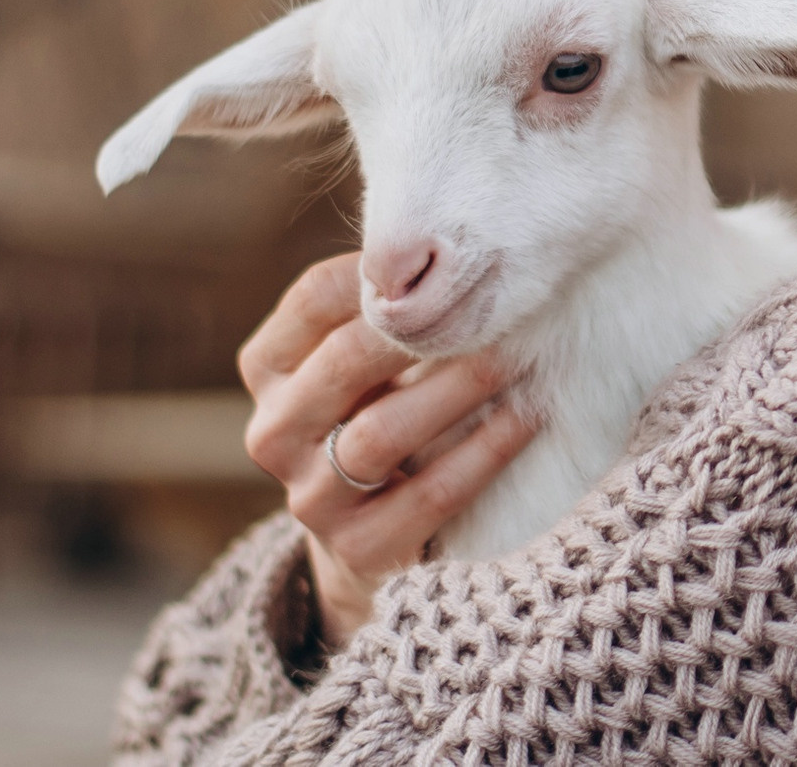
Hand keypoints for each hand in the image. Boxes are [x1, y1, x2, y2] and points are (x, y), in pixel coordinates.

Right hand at [237, 254, 536, 648]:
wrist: (376, 529)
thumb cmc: (385, 407)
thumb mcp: (369, 358)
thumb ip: (388, 307)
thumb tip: (459, 248)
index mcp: (269, 369)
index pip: (313, 298)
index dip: (382, 271)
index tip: (453, 256)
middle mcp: (273, 432)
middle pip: (347, 361)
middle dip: (428, 327)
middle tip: (499, 300)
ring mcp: (309, 496)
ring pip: (382, 432)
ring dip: (459, 388)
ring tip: (518, 357)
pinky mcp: (359, 548)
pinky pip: (430, 494)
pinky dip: (485, 451)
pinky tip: (528, 418)